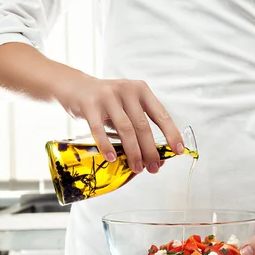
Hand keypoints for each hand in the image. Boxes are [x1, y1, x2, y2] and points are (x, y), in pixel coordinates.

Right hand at [56, 74, 183, 173]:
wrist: (75, 86)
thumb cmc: (106, 102)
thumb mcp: (126, 106)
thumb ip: (138, 125)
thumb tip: (154, 156)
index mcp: (140, 90)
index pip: (160, 114)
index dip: (171, 133)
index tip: (178, 150)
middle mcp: (126, 90)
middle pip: (143, 126)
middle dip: (150, 150)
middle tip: (154, 168)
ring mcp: (107, 96)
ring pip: (125, 129)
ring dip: (133, 152)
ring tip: (137, 168)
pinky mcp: (89, 104)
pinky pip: (100, 129)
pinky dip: (107, 146)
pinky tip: (112, 158)